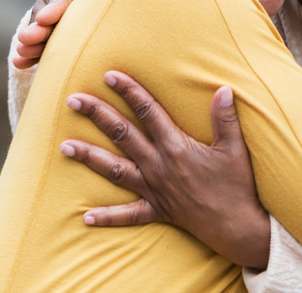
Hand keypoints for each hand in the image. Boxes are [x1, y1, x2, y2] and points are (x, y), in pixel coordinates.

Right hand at [12, 0, 95, 68]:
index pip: (58, 0)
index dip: (52, 10)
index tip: (44, 19)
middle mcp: (47, 6)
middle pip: (43, 21)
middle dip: (37, 31)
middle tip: (27, 38)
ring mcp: (43, 24)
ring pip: (37, 36)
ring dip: (31, 45)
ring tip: (23, 52)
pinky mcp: (43, 40)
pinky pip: (36, 48)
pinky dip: (28, 57)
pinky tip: (20, 63)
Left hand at [60, 71, 270, 269]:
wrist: (236, 226)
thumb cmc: (236, 185)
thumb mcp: (234, 148)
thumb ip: (225, 117)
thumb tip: (223, 88)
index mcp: (176, 147)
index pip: (148, 112)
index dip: (129, 91)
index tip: (109, 75)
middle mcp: (158, 166)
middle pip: (122, 135)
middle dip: (97, 115)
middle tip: (73, 100)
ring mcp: (154, 189)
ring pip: (114, 170)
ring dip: (89, 157)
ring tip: (64, 146)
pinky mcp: (157, 210)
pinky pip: (128, 215)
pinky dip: (107, 217)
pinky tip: (86, 216)